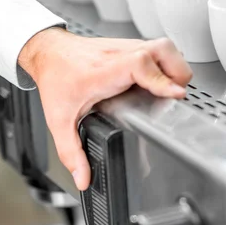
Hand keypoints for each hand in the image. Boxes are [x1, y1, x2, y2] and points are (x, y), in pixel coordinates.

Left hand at [18, 29, 191, 190]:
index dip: (162, 80)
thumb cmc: (55, 79)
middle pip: (164, 51)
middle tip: (174, 98)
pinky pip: (159, 49)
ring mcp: (127, 48)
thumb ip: (71, 153)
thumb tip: (83, 178)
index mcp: (104, 73)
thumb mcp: (60, 122)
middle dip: (177, 75)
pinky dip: (166, 64)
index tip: (176, 95)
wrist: (48, 53)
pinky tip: (160, 82)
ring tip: (171, 91)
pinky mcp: (130, 46)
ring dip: (175, 68)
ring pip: (165, 47)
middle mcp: (119, 56)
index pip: (141, 66)